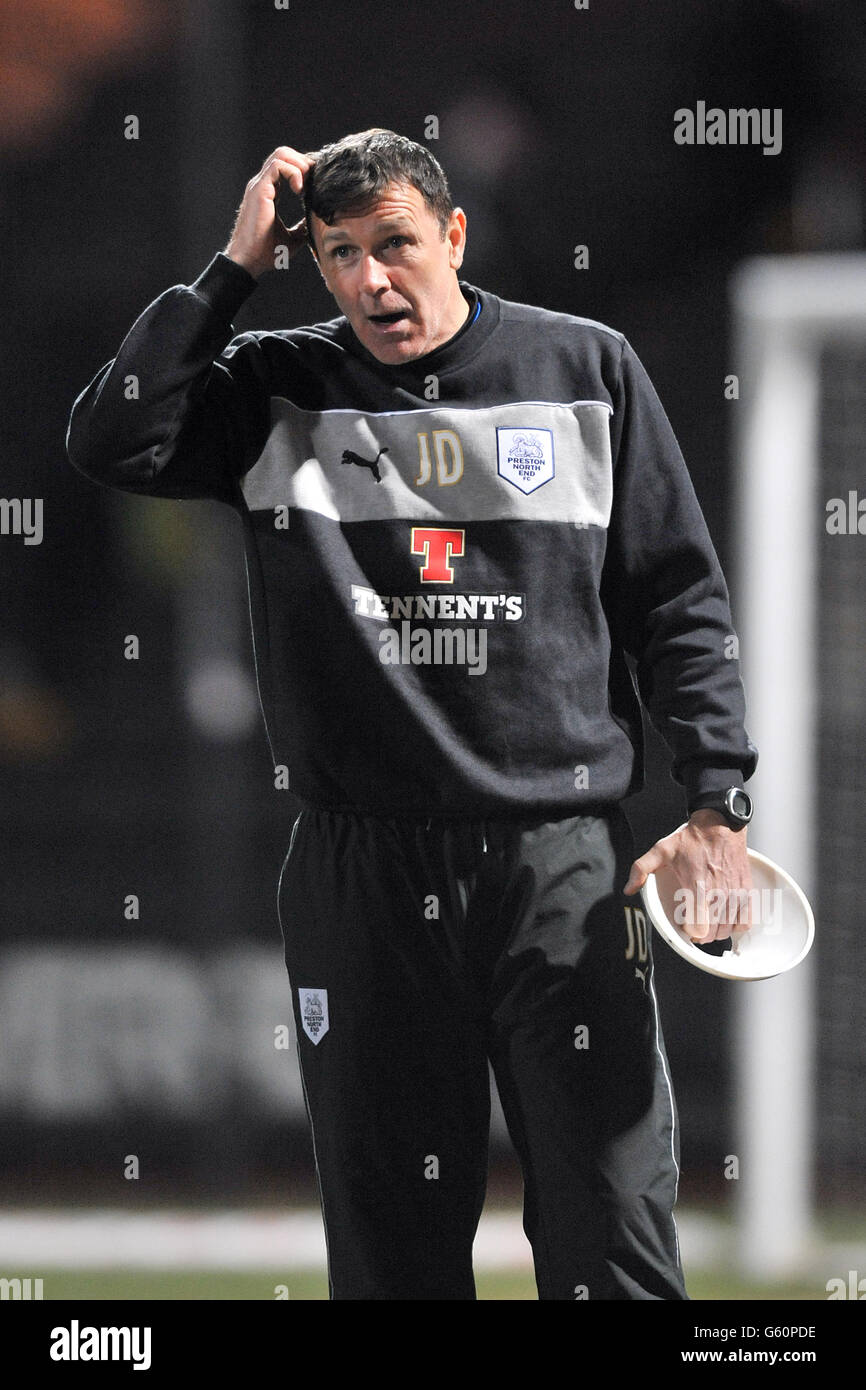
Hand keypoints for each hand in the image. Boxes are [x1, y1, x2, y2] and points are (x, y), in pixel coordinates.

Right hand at [223, 145, 313, 278]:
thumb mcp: (293, 239)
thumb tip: (314, 222)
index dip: (304, 169)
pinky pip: (278, 166)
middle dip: (304, 162)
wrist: (249, 261)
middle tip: (313, 182)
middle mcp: (263, 185)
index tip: (316, 184)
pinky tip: (300, 190)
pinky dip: (293, 172)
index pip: (287, 166)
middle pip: (284, 154)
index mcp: (269, 193)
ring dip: (300, 165)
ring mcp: (260, 185)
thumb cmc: (265, 253)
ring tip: (306, 186)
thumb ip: (302, 227)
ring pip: (281, 154)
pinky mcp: (259, 190)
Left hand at [623, 809, 753, 942]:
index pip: (699, 929)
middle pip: (713, 934)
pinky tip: (726, 918)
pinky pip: (745, 921)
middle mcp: (719, 894)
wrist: (720, 825)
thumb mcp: (661, 850)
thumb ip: (641, 869)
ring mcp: (735, 893)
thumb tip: (628, 889)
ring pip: (728, 930)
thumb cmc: (692, 839)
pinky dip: (736, 925)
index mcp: (697, 887)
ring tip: (708, 921)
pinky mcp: (746, 891)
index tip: (684, 925)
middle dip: (701, 934)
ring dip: (717, 931)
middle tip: (694, 923)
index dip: (689, 932)